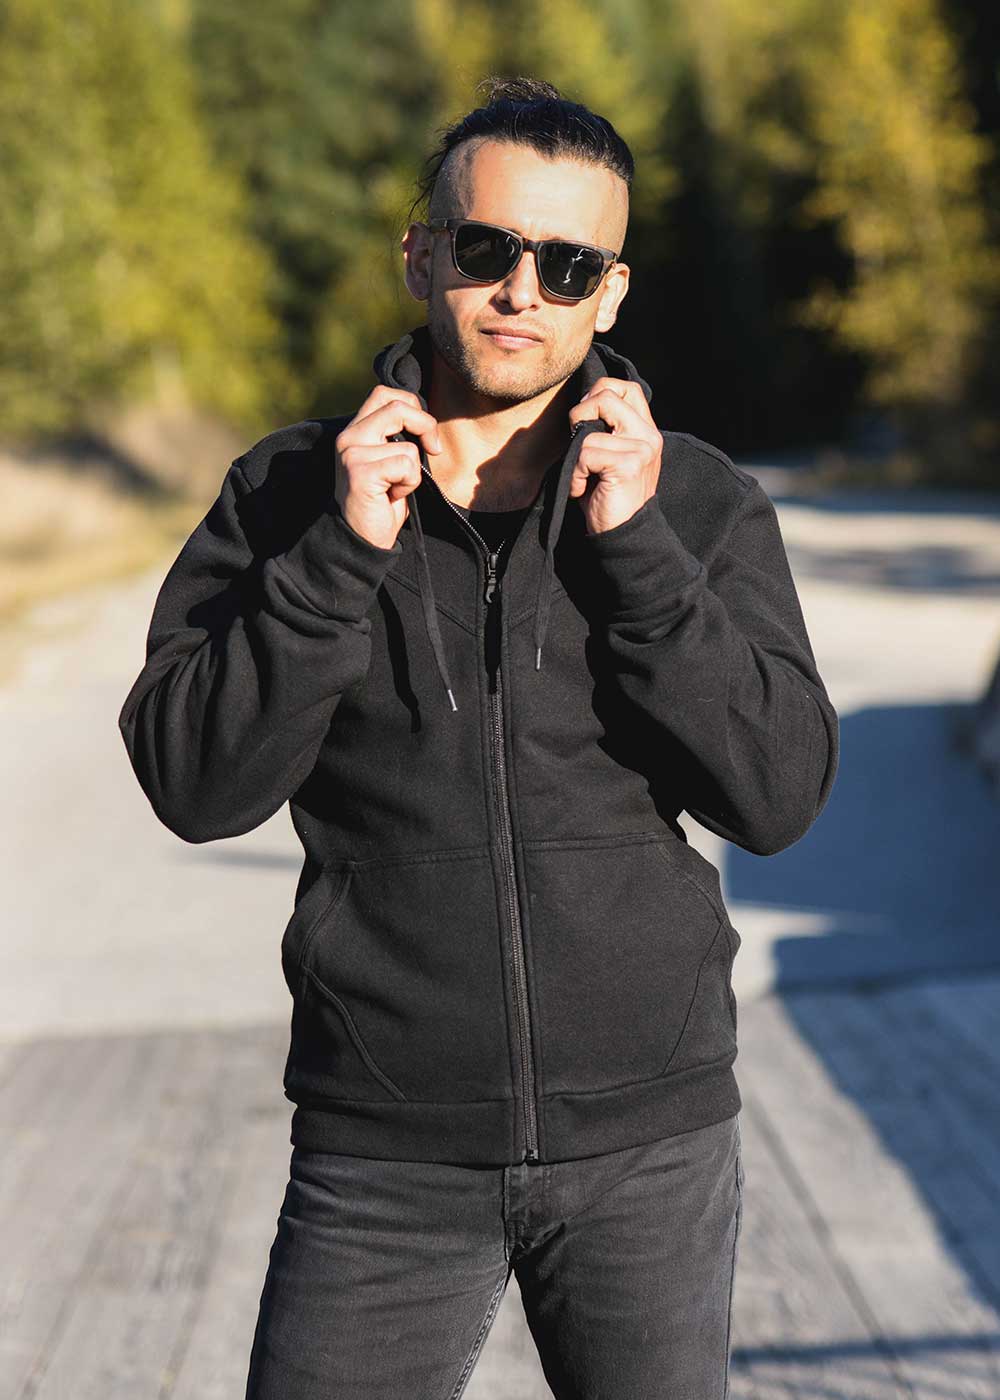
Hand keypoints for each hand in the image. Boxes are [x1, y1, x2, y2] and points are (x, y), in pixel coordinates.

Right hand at [334, 387, 441, 548]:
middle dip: (426, 427)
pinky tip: (392, 496)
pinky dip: (408, 485)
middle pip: (398, 408)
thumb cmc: (382, 501)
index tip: (426, 433)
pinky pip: (405, 466)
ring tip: (395, 488)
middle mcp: (348, 437)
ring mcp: (351, 453)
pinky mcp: (360, 472)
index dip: (413, 405)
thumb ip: (397, 435)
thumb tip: (425, 419)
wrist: (363, 539)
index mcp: (355, 430)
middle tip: (433, 450)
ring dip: (413, 472)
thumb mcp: (390, 460)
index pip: (384, 393)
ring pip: (408, 446)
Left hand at [567, 378, 662, 534]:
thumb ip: (605, 430)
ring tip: (583, 478)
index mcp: (645, 430)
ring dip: (575, 457)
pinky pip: (586, 453)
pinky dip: (576, 473)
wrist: (624, 534)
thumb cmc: (609, 497)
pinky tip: (582, 490)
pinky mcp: (629, 465)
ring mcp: (642, 449)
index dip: (598, 393)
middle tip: (578, 444)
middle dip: (580, 414)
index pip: (625, 387)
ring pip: (590, 431)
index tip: (586, 420)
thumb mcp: (610, 456)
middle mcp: (648, 435)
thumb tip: (581, 406)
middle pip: (606, 395)